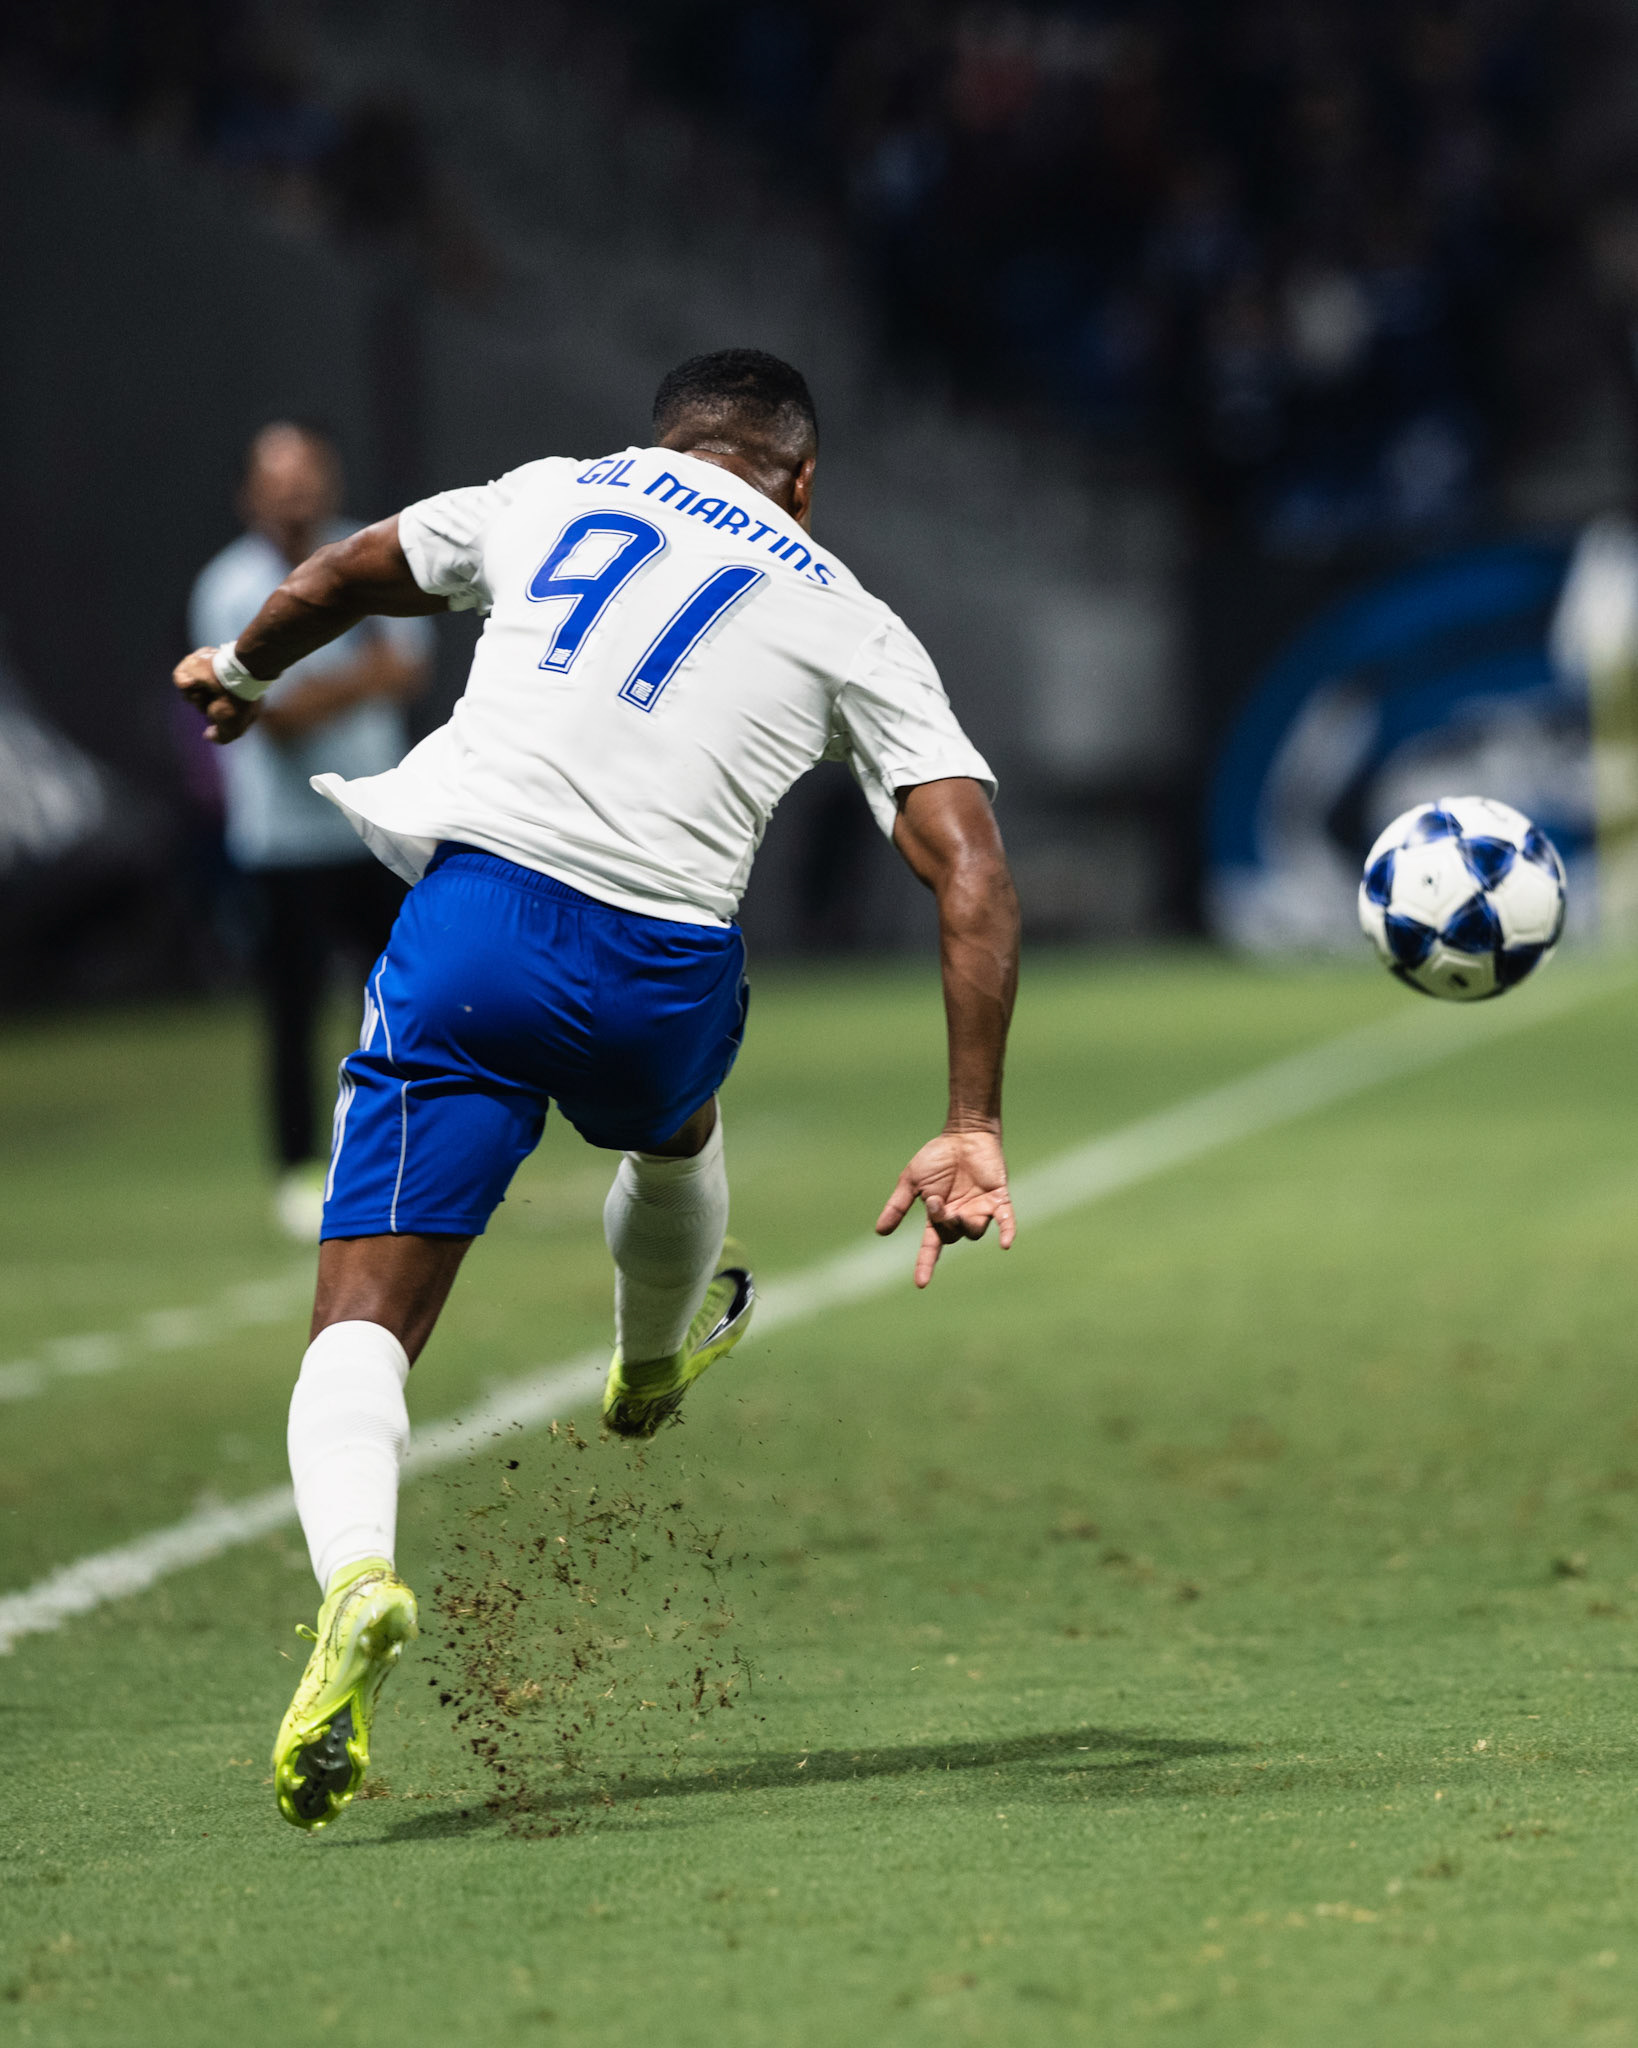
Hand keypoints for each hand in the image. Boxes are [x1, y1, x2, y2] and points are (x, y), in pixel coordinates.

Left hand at [173, 647, 261, 743]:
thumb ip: (221, 737)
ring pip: (188, 694)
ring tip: (207, 690)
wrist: (232, 673)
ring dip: (195, 696)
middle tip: (215, 702)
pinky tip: (195, 683)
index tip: (218, 720)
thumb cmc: (235, 703)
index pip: (216, 714)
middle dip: (203, 707)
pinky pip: (180, 679)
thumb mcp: (232, 729)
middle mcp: (220, 688)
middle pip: (200, 705)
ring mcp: (206, 675)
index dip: (216, 720)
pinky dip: (185, 683)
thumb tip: (208, 735)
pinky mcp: (194, 664)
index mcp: (233, 700)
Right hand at [875, 1126, 1016, 1287]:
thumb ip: (898, 1205)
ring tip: (956, 1209)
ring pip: (974, 1232)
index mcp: (938, 1215)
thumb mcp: (911, 1180)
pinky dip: (1007, 1231)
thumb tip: (880, 1231)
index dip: (926, 1263)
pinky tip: (1005, 1243)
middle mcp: (960, 1216)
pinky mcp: (998, 1199)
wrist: (964, 1134)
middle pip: (952, 1236)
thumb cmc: (937, 1156)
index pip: (931, 1246)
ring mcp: (980, 1209)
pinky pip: (1006, 1220)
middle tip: (936, 1202)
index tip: (921, 1283)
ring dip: (963, 1224)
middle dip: (942, 1223)